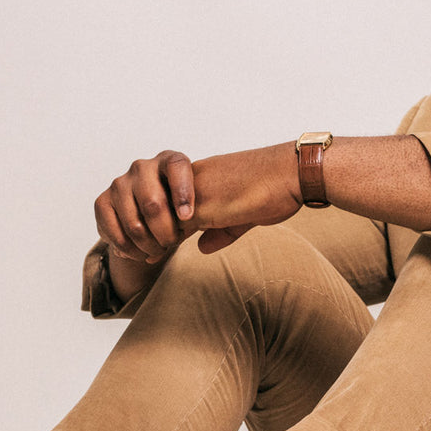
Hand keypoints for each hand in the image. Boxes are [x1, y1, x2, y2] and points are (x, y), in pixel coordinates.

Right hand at [95, 150, 197, 263]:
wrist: (150, 215)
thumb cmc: (179, 209)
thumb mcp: (196, 207)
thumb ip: (199, 213)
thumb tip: (187, 222)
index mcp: (169, 161)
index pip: (177, 167)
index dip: (182, 193)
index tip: (187, 218)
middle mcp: (142, 167)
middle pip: (153, 204)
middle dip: (166, 233)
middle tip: (172, 244)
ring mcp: (119, 183)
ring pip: (135, 225)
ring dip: (149, 246)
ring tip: (158, 251)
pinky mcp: (102, 202)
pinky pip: (114, 233)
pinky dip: (130, 251)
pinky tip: (141, 254)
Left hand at [96, 142, 302, 260]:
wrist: (290, 174)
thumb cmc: (277, 190)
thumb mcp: (246, 214)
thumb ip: (222, 231)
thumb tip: (203, 248)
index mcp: (201, 179)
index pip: (167, 201)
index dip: (155, 224)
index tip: (150, 243)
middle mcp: (191, 181)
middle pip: (152, 205)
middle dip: (143, 230)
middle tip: (139, 253)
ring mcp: (194, 191)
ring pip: (155, 215)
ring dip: (149, 238)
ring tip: (146, 256)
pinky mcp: (201, 205)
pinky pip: (170, 226)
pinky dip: (160, 243)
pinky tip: (153, 256)